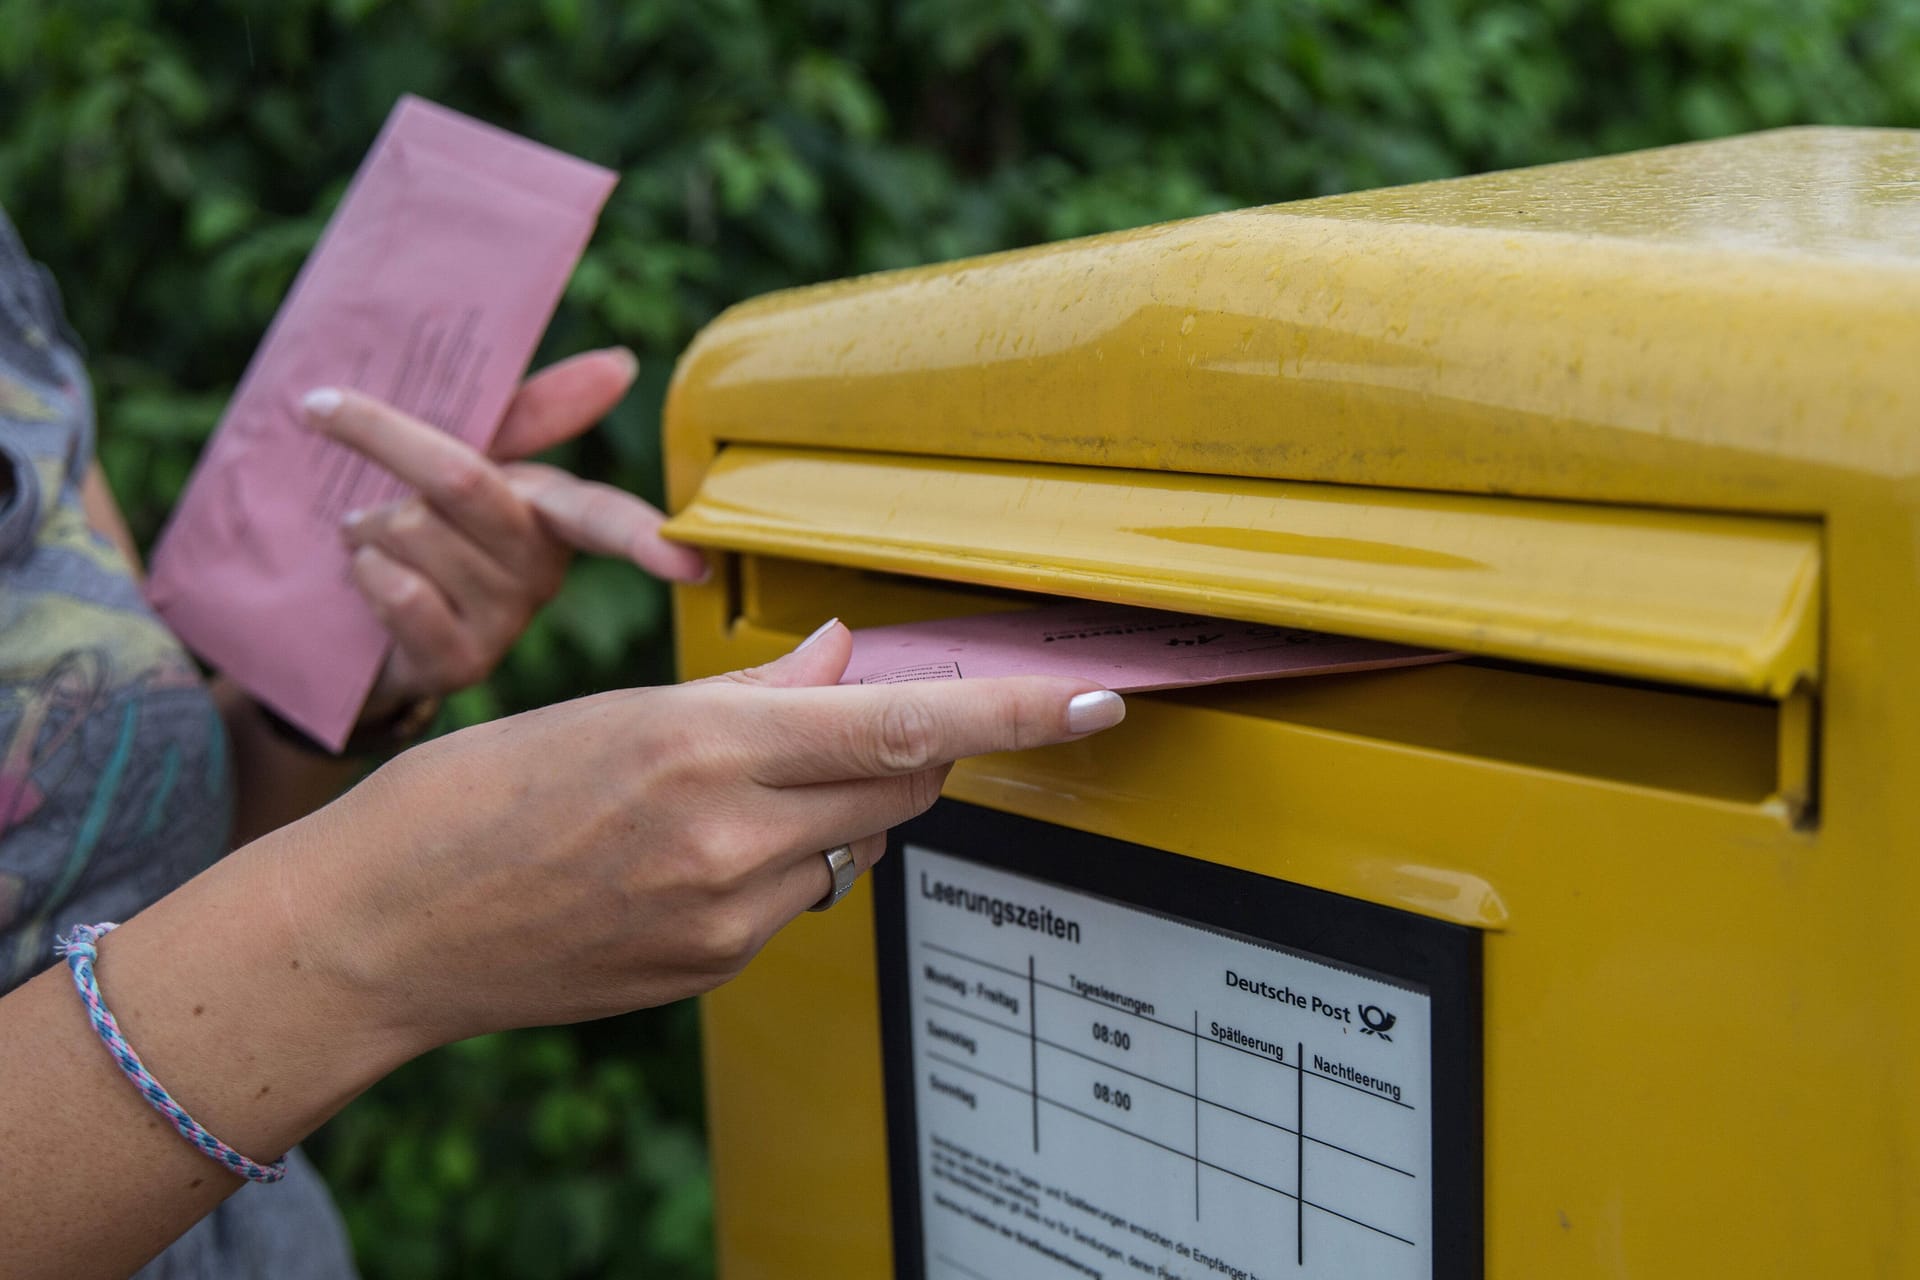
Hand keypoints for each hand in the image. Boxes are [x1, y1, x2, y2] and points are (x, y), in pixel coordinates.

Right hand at [291, 621, 1126, 1049]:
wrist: (386, 930)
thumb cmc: (478, 793)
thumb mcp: (617, 712)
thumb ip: (757, 696)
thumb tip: (851, 660)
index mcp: (707, 750)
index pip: (906, 725)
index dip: (1015, 711)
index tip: (1098, 697)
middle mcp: (732, 842)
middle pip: (901, 784)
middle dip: (908, 742)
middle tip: (864, 711)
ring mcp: (726, 921)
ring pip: (853, 844)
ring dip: (836, 804)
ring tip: (730, 788)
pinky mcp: (711, 971)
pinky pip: (795, 900)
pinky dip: (780, 860)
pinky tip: (692, 853)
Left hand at [303, 349, 707, 721]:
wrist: (344, 609)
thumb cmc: (415, 516)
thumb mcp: (466, 449)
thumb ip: (535, 409)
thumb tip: (622, 364)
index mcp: (552, 510)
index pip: (606, 518)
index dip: (647, 539)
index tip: (690, 566)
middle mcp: (542, 571)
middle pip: (462, 482)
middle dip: (385, 441)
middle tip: (331, 420)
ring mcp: (504, 623)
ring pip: (410, 530)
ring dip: (365, 523)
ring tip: (371, 539)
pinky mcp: (458, 663)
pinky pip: (396, 589)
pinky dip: (361, 569)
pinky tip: (367, 578)